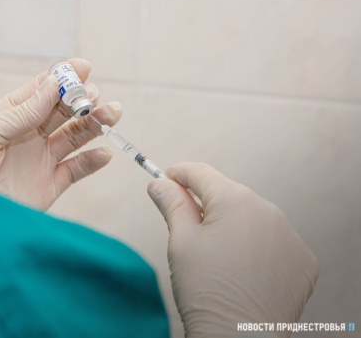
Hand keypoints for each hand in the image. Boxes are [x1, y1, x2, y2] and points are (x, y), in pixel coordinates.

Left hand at [0, 59, 121, 209]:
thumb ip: (23, 113)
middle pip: (64, 111)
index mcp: (10, 114)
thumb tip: (53, 84)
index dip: (63, 78)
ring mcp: (42, 159)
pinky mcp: (49, 185)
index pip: (42, 90)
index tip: (83, 67)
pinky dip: (92, 161)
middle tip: (93, 96)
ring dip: (95, 124)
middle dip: (83, 99)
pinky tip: (103, 152)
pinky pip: (77, 170)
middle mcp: (30, 134)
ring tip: (111, 115)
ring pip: (76, 136)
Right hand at [147, 163, 318, 337]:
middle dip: (206, 205)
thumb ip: (172, 204)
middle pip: (228, 195)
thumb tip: (160, 183)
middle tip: (187, 228)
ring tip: (218, 258)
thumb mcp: (180, 240)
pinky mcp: (303, 260)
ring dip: (234, 226)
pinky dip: (258, 249)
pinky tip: (243, 270)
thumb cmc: (204, 290)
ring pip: (253, 218)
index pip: (200, 173)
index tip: (165, 180)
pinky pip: (275, 242)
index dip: (178, 174)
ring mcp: (290, 235)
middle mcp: (268, 210)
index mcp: (234, 200)